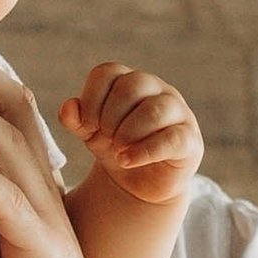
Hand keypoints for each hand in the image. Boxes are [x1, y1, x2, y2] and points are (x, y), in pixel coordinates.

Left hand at [60, 65, 203, 207]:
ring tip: (116, 151)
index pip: (108, 72)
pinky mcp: (189, 140)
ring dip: (128, 133)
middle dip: (110, 116)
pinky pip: (171, 139)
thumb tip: (68, 107)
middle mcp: (157, 89)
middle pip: (132, 86)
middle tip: (105, 139)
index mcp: (130, 81)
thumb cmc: (115, 148)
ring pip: (155, 110)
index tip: (87, 126)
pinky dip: (144, 151)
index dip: (91, 99)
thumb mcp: (90, 134)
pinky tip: (126, 160)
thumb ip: (76, 119)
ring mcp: (177, 112)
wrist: (139, 184)